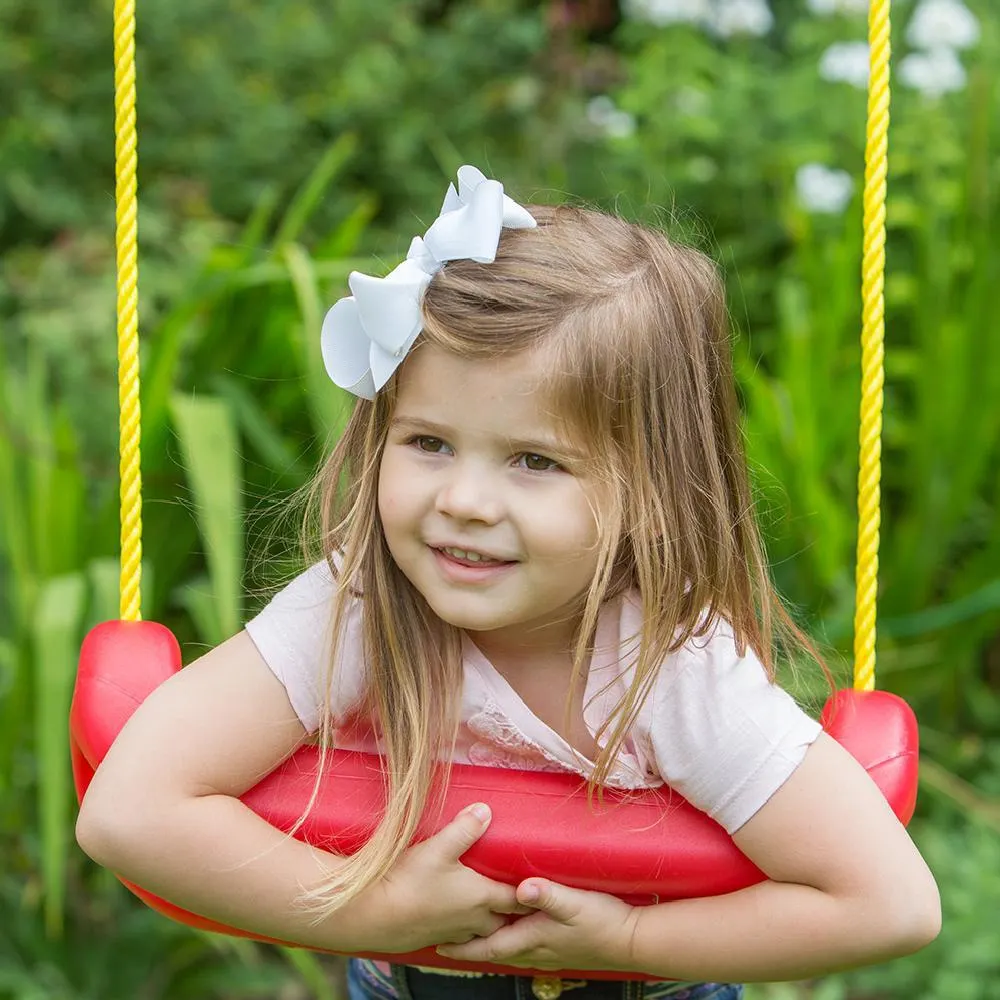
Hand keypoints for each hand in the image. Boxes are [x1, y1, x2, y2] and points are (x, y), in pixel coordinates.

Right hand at [355, 803, 530, 953]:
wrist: (374, 916)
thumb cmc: (409, 882)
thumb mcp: (439, 848)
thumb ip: (464, 828)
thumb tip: (486, 809)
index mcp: (482, 897)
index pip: (519, 898)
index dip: (532, 892)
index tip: (545, 886)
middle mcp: (474, 919)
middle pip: (506, 920)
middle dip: (516, 912)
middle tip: (525, 899)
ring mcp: (455, 932)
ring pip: (485, 932)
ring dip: (493, 922)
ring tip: (496, 909)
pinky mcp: (437, 937)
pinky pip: (463, 936)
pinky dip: (468, 929)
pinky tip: (460, 917)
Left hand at [436, 878, 640, 971]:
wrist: (633, 940)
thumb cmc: (604, 920)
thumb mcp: (575, 902)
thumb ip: (547, 894)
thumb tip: (521, 886)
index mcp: (533, 938)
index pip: (489, 946)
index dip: (463, 946)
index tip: (439, 943)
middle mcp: (537, 948)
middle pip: (494, 951)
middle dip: (469, 947)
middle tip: (445, 939)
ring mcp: (549, 950)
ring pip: (509, 950)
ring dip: (488, 943)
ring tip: (470, 933)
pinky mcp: (560, 945)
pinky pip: (524, 945)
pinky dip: (509, 940)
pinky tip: (512, 929)